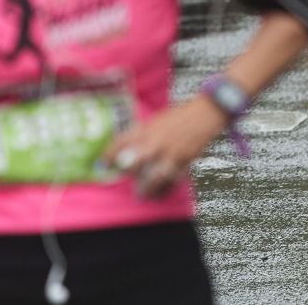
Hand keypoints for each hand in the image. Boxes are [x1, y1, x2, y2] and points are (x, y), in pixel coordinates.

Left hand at [103, 96, 227, 198]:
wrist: (205, 113)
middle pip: (133, 162)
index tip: (103, 164)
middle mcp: (156, 141)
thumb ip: (143, 133)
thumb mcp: (157, 120)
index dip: (109, 155)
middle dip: (126, 172)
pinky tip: (160, 193)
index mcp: (147, 128)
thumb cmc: (180, 116)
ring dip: (145, 188)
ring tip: (142, 194)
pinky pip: (171, 180)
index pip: (121, 142)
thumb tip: (128, 147)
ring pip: (152, 177)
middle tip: (123, 177)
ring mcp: (170, 152)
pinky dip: (164, 189)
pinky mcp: (184, 160)